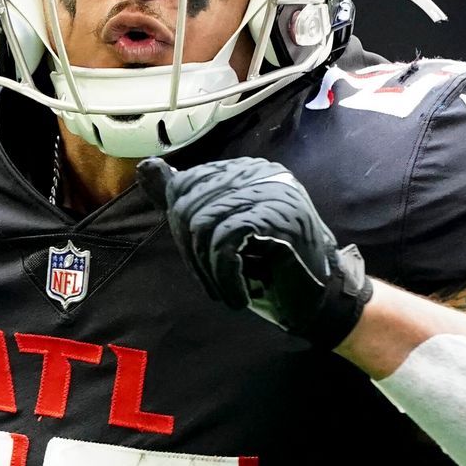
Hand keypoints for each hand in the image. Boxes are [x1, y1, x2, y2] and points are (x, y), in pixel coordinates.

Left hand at [138, 156, 372, 347]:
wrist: (320, 299)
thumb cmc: (270, 268)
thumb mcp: (220, 231)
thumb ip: (184, 197)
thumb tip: (145, 167)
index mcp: (246, 170)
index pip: (186, 186)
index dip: (183, 232)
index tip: (204, 263)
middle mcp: (261, 173)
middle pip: (189, 205)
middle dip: (192, 254)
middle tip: (215, 282)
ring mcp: (272, 191)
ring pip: (203, 224)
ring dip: (208, 270)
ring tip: (226, 291)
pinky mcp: (278, 217)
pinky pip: (225, 241)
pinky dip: (225, 276)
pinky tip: (237, 296)